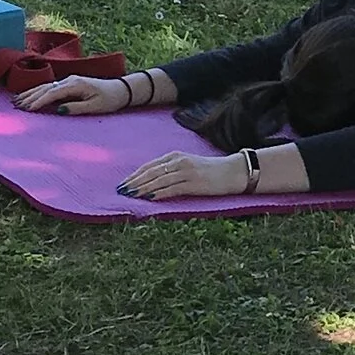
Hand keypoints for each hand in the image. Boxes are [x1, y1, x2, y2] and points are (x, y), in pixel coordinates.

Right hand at [17, 74, 136, 115]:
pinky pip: (50, 87)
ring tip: (16, 101)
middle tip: (16, 107)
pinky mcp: (69, 83)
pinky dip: (38, 91)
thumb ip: (76, 108)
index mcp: (75, 85)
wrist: (120, 89)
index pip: (52, 93)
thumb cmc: (109, 100)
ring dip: (30, 93)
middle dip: (30, 97)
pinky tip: (29, 96)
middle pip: (45, 88)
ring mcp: (69, 80)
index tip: (27, 109)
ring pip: (45, 86)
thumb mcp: (95, 107)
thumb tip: (59, 110)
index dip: (39, 101)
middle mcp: (70, 80)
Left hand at [117, 149, 239, 201]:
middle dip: (134, 182)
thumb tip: (151, 182)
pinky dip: (158, 193)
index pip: (149, 166)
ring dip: (142, 189)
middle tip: (121, 191)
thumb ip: (171, 170)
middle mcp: (178, 161)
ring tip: (130, 196)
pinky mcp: (194, 183)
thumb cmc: (210, 170)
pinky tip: (148, 198)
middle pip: (150, 172)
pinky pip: (172, 189)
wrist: (233, 171)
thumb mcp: (188, 165)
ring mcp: (186, 172)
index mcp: (175, 156)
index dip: (134, 175)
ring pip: (158, 180)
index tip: (123, 184)